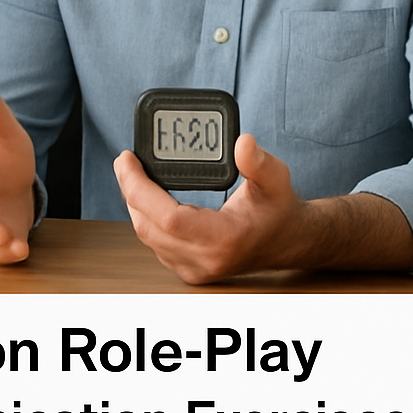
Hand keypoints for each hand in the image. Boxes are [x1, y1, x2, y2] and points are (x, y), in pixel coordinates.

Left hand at [114, 133, 303, 283]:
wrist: (287, 241)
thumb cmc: (279, 209)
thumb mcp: (277, 179)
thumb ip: (258, 162)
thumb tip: (242, 142)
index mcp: (223, 240)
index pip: (167, 218)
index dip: (139, 188)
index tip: (126, 159)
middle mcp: (205, 260)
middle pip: (148, 226)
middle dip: (129, 189)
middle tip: (125, 161)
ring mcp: (195, 270)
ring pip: (147, 236)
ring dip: (134, 203)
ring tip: (131, 173)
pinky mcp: (188, 269)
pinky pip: (154, 242)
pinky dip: (145, 216)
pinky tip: (145, 195)